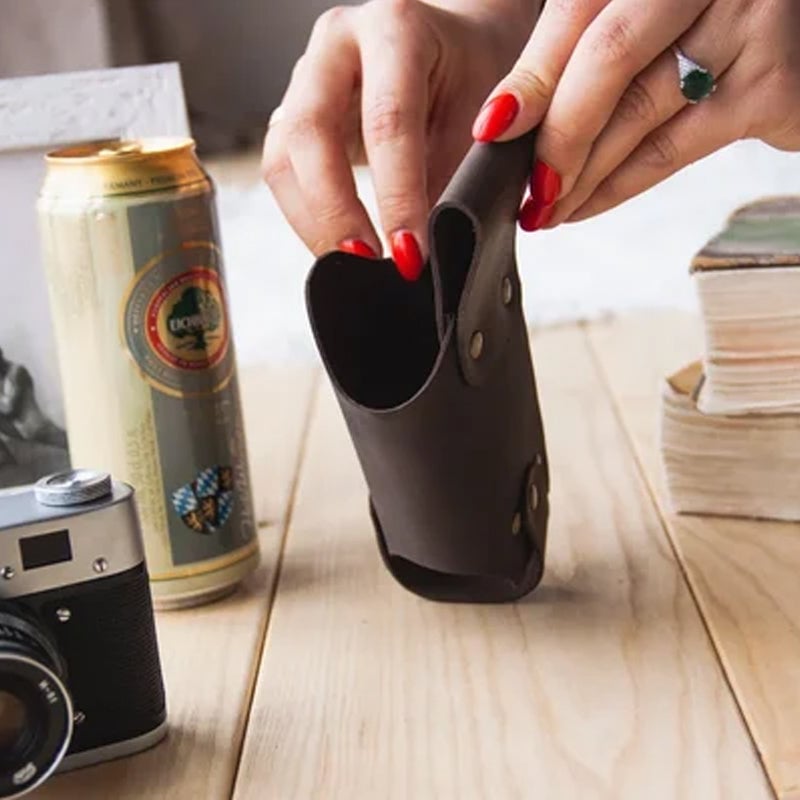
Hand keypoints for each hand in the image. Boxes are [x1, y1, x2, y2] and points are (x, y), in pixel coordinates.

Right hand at [262, 0, 536, 278]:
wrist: (453, 49)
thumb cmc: (472, 77)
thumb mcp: (481, 118)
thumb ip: (456, 177)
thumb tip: (430, 252)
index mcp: (396, 28)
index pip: (388, 120)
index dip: (397, 196)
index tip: (411, 253)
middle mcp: (338, 45)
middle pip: (311, 133)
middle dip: (337, 211)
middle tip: (368, 263)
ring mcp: (306, 79)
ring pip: (283, 158)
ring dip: (314, 222)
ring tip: (352, 265)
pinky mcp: (293, 115)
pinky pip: (282, 172)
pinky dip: (307, 217)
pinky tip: (338, 245)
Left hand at [472, 0, 799, 229]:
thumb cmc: (712, 20)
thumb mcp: (646, 11)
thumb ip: (583, 46)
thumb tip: (507, 118)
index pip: (578, 12)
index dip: (530, 77)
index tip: (490, 130)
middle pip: (608, 61)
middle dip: (556, 138)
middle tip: (525, 189)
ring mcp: (750, 21)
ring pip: (637, 115)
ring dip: (580, 175)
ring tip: (545, 208)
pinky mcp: (775, 85)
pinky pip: (672, 150)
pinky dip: (618, 187)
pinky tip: (584, 206)